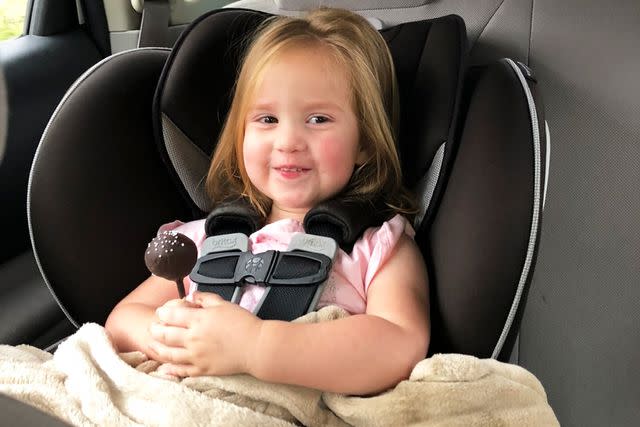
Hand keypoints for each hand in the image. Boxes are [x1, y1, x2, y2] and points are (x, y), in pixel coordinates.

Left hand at [147, 292, 261, 376]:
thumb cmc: (243, 324)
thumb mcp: (225, 304)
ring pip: (169, 354)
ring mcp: (197, 356)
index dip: (163, 313)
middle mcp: (194, 339)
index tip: (161, 312)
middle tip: (152, 327)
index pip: (171, 315)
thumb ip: (205, 298)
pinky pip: (181, 371)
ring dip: (157, 349)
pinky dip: (169, 370)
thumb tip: (191, 297)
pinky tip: (163, 368)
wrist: (257, 346)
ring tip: (152, 345)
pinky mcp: (202, 369)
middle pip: (165, 334)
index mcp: (199, 320)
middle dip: (155, 330)